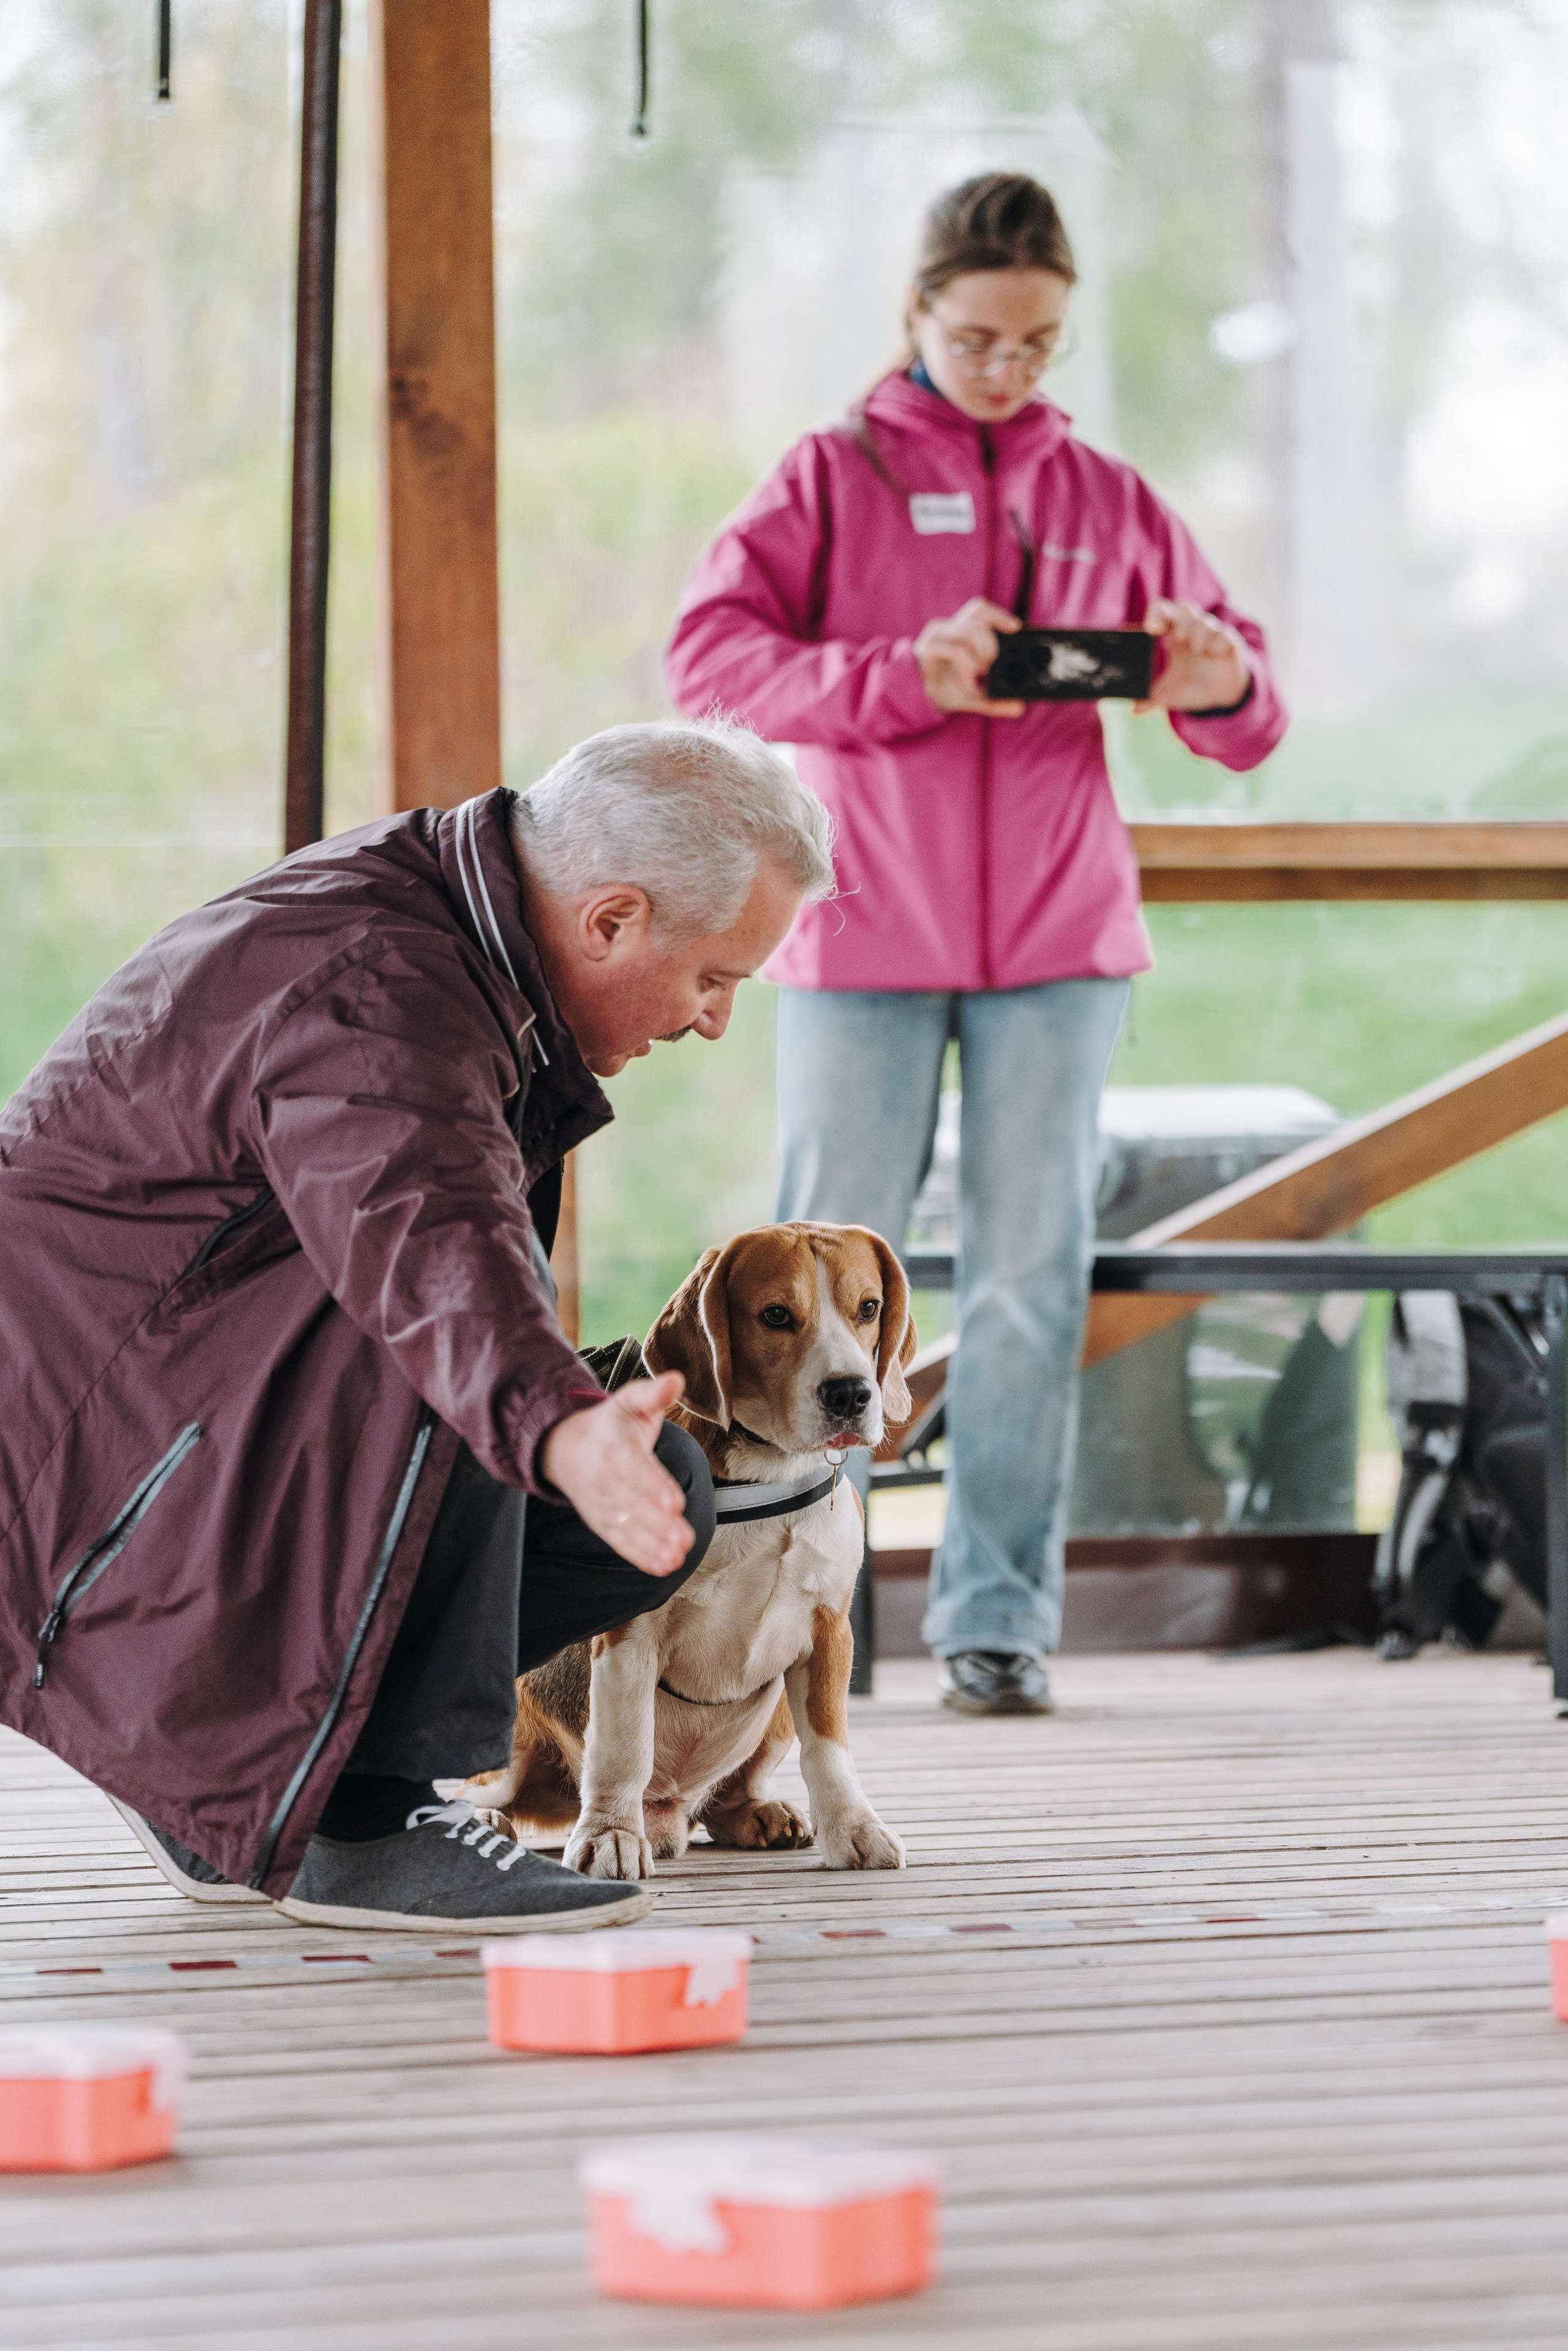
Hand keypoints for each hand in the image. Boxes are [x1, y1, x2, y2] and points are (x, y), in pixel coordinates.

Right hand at [540, 1373, 693, 1576]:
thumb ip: (654, 1393)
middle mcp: (606, 1479)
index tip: (674, 1502)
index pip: (634, 1468)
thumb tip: (676, 1379)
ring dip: (652, 1545)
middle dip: (658, 1523)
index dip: (653, 1486)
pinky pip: (621, 1542)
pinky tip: (663, 1566)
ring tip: (676, 1557)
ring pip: (627, 1528)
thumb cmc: (608, 1425)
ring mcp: (603, 1504)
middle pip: (632, 1504)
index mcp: (614, 1446)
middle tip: (683, 1538)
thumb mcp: (629, 1400)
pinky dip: (641, 1556)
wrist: (563, 1448)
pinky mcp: (603, 1522)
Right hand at [913, 597, 1024, 716]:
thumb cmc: (943, 690)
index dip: (998, 614)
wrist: (915, 701)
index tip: (1015, 628)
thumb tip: (1019, 707)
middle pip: (977, 616)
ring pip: (969, 630)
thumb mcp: (974, 695)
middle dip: (991, 641)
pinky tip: (967, 680)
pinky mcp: (927, 649)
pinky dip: (967, 666)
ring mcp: (936, 636)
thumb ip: (996, 699)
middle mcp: (948, 629)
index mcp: (959, 631)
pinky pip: (955, 650)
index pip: (980, 610)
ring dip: (981, 652)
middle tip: (990, 665)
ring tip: (979, 672)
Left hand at [1137, 598, 1249, 713]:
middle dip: (1180, 620)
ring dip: (1198, 633)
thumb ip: (1152, 698)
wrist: (1221, 699)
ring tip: (1197, 651)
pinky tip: (1214, 653)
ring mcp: (1212, 635)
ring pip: (1204, 620)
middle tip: (1177, 638)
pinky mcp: (1230, 643)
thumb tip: (1134, 710)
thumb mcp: (1170, 694)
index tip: (1151, 629)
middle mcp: (1193, 631)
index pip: (1164, 611)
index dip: (1156, 614)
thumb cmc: (1194, 687)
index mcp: (1174, 637)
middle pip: (1186, 607)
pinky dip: (1217, 641)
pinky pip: (1224, 633)